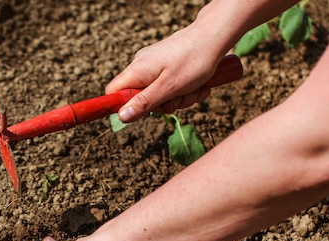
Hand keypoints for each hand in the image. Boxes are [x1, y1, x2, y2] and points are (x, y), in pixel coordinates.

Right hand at [105, 27, 221, 122]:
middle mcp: (142, 66)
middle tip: (180, 98)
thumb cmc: (194, 60)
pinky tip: (199, 85)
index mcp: (137, 70)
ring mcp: (154, 65)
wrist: (215, 36)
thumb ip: (144, 103)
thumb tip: (121, 117)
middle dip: (163, 104)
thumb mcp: (169, 88)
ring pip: (159, 95)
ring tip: (195, 88)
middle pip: (140, 98)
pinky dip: (185, 90)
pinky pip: (170, 86)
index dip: (123, 106)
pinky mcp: (167, 65)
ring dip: (179, 98)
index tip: (143, 111)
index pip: (113, 92)